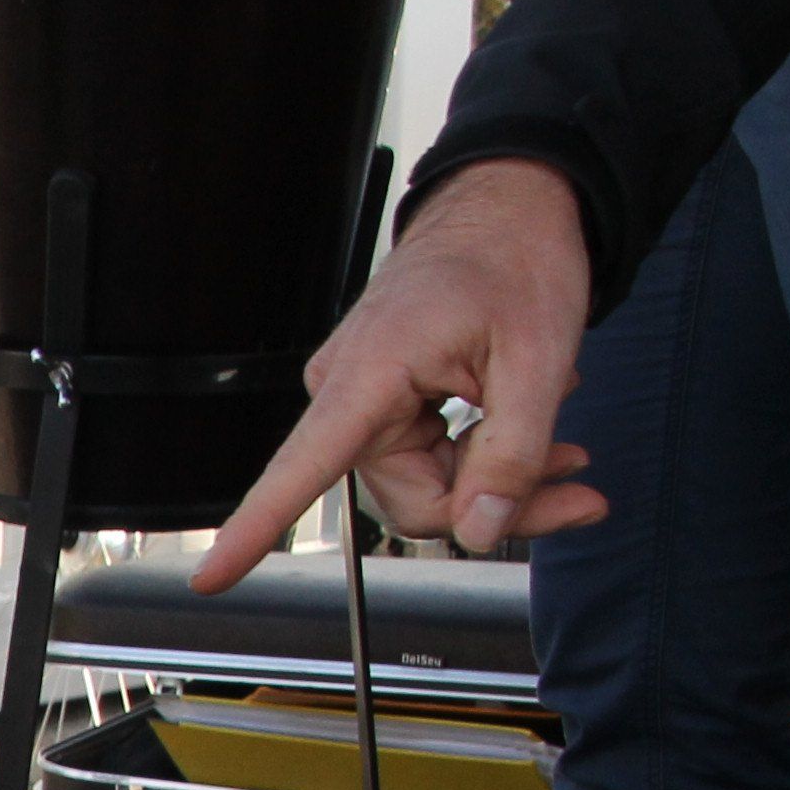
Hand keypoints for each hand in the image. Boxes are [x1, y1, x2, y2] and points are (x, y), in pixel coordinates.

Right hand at [194, 158, 603, 586]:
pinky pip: (434, 461)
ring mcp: (366, 400)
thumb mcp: (538, 359)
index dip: (254, 527)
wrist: (511, 210)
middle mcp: (350, 392)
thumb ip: (512, 453)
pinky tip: (540, 436)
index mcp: (370, 372)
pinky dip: (491, 461)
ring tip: (568, 453)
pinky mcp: (388, 404)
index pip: (301, 466)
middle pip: (411, 499)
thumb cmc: (516, 259)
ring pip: (430, 487)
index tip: (211, 580)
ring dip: (501, 484)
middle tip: (577, 493)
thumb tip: (479, 530)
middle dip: (494, 506)